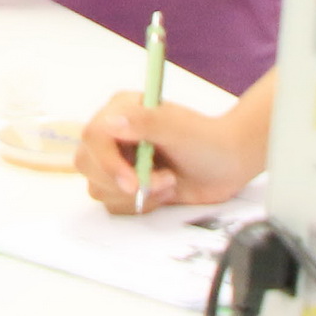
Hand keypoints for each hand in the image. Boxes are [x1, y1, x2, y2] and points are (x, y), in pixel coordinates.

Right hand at [76, 91, 267, 213]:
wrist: (228, 164)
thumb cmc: (207, 140)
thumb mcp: (178, 128)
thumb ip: (145, 122)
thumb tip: (112, 123)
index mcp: (121, 111)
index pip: (94, 136)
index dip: (108, 163)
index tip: (133, 182)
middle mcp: (114, 135)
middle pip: (88, 164)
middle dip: (122, 182)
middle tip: (160, 181)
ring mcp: (119, 160)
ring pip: (99, 187)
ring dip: (137, 194)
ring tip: (168, 182)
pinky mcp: (127, 184)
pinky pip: (114, 203)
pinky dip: (141, 204)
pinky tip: (165, 191)